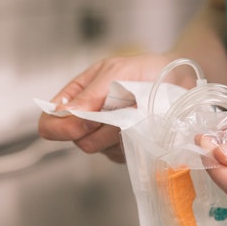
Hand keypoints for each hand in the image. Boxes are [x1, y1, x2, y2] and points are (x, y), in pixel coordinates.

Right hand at [38, 53, 186, 161]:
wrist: (176, 80)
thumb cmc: (145, 70)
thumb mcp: (116, 72)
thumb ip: (91, 94)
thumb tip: (65, 113)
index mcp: (76, 96)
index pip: (49, 122)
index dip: (61, 127)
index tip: (86, 122)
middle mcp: (85, 118)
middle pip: (75, 139)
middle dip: (99, 128)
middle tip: (123, 111)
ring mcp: (103, 135)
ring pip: (98, 148)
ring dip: (118, 132)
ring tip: (136, 112)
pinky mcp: (122, 149)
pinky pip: (118, 155)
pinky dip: (131, 140)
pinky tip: (142, 124)